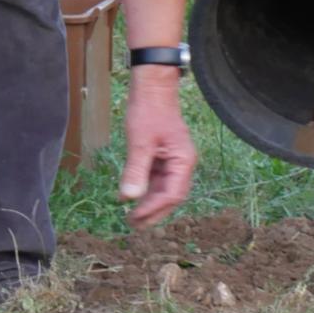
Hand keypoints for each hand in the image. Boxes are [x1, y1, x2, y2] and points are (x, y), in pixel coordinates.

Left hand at [118, 72, 196, 223]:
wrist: (152, 88)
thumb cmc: (149, 111)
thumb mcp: (140, 142)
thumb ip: (136, 170)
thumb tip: (130, 198)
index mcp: (183, 161)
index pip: (173, 194)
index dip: (154, 208)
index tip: (135, 217)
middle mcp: (182, 163)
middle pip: (171, 196)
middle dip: (153, 212)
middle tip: (134, 225)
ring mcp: (173, 160)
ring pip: (163, 189)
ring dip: (149, 203)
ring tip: (131, 217)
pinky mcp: (163, 156)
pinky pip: (156, 179)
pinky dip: (145, 189)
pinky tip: (132, 196)